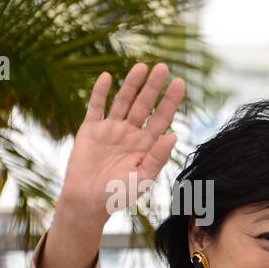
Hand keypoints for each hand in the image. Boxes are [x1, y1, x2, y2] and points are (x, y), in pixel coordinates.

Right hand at [56, 62, 185, 225]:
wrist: (88, 201)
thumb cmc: (119, 194)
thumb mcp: (143, 178)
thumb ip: (158, 157)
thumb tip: (174, 136)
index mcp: (147, 144)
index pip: (162, 118)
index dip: (171, 101)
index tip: (180, 83)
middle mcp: (131, 133)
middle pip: (145, 105)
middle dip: (154, 87)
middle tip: (163, 67)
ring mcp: (111, 129)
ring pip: (123, 101)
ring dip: (131, 84)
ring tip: (141, 66)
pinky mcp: (90, 129)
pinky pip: (96, 107)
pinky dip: (100, 92)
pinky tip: (107, 77)